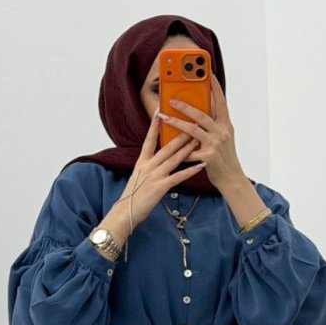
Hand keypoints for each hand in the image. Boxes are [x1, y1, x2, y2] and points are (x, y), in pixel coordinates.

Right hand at [115, 110, 204, 231]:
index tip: (159, 112)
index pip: (148, 140)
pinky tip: (200, 166)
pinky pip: (178, 177)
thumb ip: (148, 167)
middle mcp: (147, 166)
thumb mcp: (138, 177)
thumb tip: (157, 159)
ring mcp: (154, 176)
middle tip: (191, 123)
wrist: (125, 213)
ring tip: (197, 140)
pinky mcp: (160, 187)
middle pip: (166, 147)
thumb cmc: (133, 197)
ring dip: (187, 149)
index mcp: (141, 162)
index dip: (154, 126)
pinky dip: (190, 171)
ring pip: (173, 159)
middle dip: (179, 135)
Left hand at [155, 72, 245, 188]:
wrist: (231, 178)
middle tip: (171, 99)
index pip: (221, 102)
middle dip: (185, 105)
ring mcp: (215, 144)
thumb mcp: (223, 136)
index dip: (215, 87)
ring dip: (176, 122)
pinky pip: (189, 151)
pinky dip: (178, 148)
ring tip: (163, 117)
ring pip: (192, 130)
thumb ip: (213, 123)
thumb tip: (198, 109)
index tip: (208, 73)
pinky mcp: (208, 157)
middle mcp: (222, 132)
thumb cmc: (224, 156)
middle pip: (202, 114)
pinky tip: (167, 143)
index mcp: (226, 124)